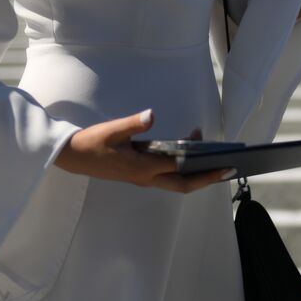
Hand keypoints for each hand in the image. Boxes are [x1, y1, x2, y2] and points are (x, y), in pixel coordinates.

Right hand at [53, 109, 232, 193]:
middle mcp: (146, 177)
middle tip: (229, 167)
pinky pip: (167, 173)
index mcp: (143, 168)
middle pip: (184, 185)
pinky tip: (187, 145)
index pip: (181, 171)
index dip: (205, 169)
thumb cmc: (92, 143)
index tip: (224, 163)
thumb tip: (151, 116)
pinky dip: (181, 163)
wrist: (71, 156)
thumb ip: (133, 124)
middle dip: (208, 178)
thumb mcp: (112, 130)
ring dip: (195, 170)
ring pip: (176, 180)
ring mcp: (143, 177)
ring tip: (211, 149)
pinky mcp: (139, 172)